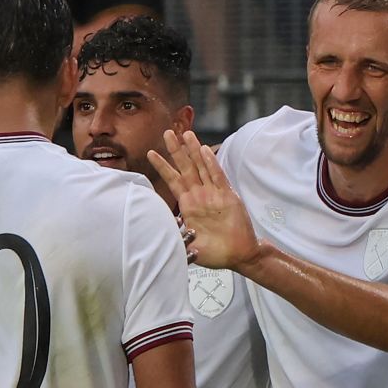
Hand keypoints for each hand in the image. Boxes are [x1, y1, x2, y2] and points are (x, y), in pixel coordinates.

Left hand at [148, 130, 259, 270]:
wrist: (237, 254)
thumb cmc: (214, 251)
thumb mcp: (187, 243)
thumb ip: (175, 234)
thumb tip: (157, 231)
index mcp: (188, 204)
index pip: (172, 181)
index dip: (162, 166)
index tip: (151, 153)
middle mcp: (199, 195)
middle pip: (185, 167)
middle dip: (176, 150)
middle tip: (167, 132)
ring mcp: (213, 194)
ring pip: (201, 166)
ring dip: (193, 150)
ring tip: (186, 133)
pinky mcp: (227, 196)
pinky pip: (217, 176)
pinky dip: (210, 163)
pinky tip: (204, 150)